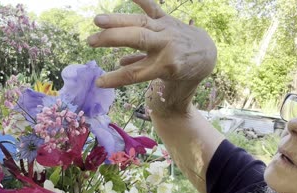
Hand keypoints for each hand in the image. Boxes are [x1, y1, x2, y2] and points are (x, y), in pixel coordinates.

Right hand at [88, 0, 216, 89]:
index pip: (135, 74)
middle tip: (90, 41)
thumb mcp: (162, 76)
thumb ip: (140, 70)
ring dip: (118, 20)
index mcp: (164, 67)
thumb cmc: (179, 69)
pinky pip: (152, 7)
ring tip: (97, 21)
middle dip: (113, 39)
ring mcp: (167, 30)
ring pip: (140, 22)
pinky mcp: (167, 19)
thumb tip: (118, 65)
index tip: (98, 82)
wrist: (205, 54)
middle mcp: (166, 46)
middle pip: (137, 40)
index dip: (116, 79)